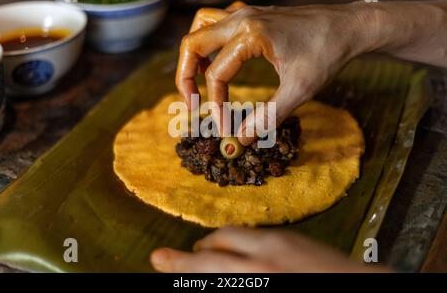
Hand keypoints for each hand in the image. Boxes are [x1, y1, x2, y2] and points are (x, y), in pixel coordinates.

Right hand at [150, 227, 390, 272]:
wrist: (362, 288)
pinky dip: (237, 241)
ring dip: (215, 244)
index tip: (158, 259)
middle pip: (216, 245)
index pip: (206, 266)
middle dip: (192, 253)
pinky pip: (253, 233)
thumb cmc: (316, 288)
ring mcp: (280, 241)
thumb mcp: (264, 284)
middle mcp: (265, 253)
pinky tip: (237, 252)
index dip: (178, 264)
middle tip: (177, 258)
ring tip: (204, 254)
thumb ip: (237, 275)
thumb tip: (215, 272)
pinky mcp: (293, 236)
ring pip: (233, 234)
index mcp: (257, 271)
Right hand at [175, 2, 374, 144]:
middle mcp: (241, 18)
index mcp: (250, 35)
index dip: (215, 105)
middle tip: (192, 104)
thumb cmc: (327, 54)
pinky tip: (219, 59)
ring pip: (200, 26)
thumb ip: (267, 118)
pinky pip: (216, 21)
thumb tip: (241, 140)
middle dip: (185, 77)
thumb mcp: (299, 91)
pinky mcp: (252, 14)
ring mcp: (245, 12)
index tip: (223, 128)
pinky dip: (208, 40)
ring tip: (198, 80)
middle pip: (193, 43)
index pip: (216, 74)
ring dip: (193, 54)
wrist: (349, 26)